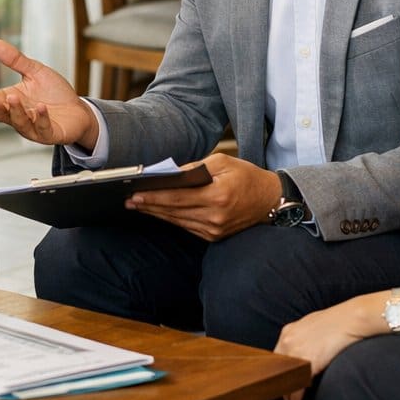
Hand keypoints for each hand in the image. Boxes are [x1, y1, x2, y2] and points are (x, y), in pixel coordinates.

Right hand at [0, 39, 97, 147]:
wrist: (78, 110)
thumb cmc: (54, 93)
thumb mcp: (35, 72)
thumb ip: (15, 60)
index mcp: (13, 101)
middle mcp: (20, 116)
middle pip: (2, 114)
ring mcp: (34, 127)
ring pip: (20, 122)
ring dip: (16, 111)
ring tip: (13, 98)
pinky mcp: (50, 134)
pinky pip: (43, 128)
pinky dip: (41, 118)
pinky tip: (40, 107)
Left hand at [127, 154, 281, 240]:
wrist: (270, 200)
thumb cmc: (246, 176)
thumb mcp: (222, 162)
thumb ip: (194, 168)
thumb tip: (168, 174)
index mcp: (217, 196)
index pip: (177, 197)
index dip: (154, 196)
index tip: (135, 193)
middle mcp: (215, 217)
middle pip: (174, 211)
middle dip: (149, 205)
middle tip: (128, 200)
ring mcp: (215, 230)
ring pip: (177, 221)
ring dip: (156, 213)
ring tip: (137, 206)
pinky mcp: (214, 236)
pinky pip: (186, 227)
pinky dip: (171, 219)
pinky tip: (157, 212)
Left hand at [273, 297, 378, 399]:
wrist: (351, 319)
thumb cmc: (337, 321)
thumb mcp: (312, 324)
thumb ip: (302, 336)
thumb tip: (304, 347)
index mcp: (288, 331)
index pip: (277, 356)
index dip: (279, 369)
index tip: (281, 378)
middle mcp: (288, 341)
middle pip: (278, 368)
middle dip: (280, 381)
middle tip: (282, 392)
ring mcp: (296, 352)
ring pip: (286, 378)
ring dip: (287, 392)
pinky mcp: (308, 363)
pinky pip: (297, 386)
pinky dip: (295, 399)